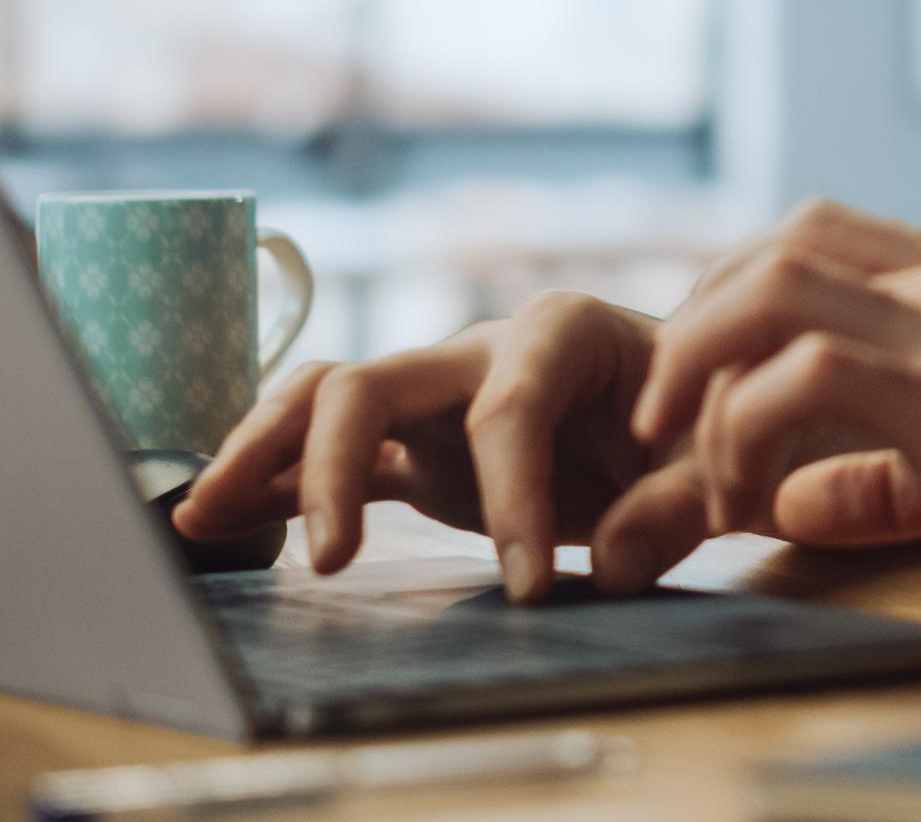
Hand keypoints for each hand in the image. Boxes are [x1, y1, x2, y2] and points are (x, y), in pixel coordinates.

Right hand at [172, 292, 713, 600]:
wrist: (698, 422)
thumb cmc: (709, 429)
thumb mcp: (718, 465)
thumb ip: (674, 507)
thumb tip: (607, 566)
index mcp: (563, 331)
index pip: (509, 407)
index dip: (512, 494)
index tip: (533, 589)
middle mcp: (481, 349)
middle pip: (374, 382)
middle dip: (336, 464)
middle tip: (331, 563)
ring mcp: (438, 395)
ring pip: (326, 403)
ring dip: (263, 453)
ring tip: (203, 518)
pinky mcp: (419, 448)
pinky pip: (331, 453)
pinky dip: (275, 482)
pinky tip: (217, 521)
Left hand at [631, 202, 920, 625]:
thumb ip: (893, 470)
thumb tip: (798, 502)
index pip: (824, 233)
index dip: (737, 294)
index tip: (704, 378)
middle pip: (782, 241)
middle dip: (697, 320)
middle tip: (666, 412)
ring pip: (772, 286)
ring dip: (695, 362)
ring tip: (674, 444)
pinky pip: (801, 372)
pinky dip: (742, 429)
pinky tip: (747, 496)